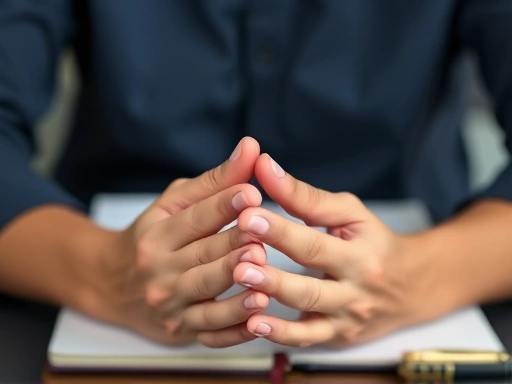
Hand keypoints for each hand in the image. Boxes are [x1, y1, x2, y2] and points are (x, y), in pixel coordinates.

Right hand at [90, 138, 269, 346]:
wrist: (113, 284)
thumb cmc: (152, 236)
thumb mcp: (174, 203)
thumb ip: (216, 180)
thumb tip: (252, 147)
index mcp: (158, 234)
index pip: (195, 218)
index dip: (223, 205)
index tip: (250, 193)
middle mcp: (160, 270)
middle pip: (203, 256)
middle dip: (234, 247)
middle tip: (263, 238)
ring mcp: (170, 304)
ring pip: (206, 295)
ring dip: (235, 291)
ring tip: (264, 281)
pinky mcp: (180, 329)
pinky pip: (209, 333)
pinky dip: (233, 330)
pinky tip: (256, 322)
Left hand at [232, 154, 435, 347]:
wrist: (410, 287)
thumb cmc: (373, 242)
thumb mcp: (349, 213)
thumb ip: (305, 196)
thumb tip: (264, 168)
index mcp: (361, 254)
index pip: (315, 242)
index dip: (281, 231)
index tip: (248, 216)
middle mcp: (355, 290)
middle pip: (310, 285)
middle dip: (274, 276)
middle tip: (239, 264)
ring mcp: (346, 318)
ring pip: (307, 314)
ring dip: (272, 304)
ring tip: (242, 290)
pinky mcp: (337, 336)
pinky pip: (307, 339)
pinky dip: (281, 335)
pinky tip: (253, 324)